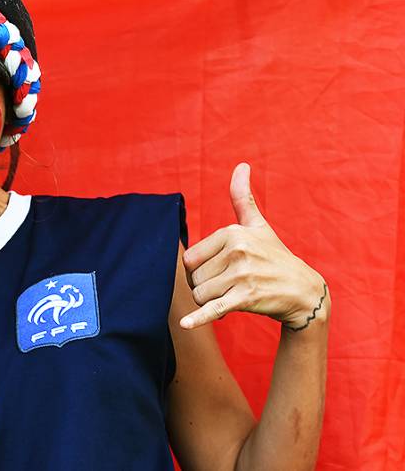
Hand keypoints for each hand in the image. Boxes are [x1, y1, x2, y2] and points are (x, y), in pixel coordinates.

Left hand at [180, 163, 328, 329]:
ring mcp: (243, 275)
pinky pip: (213, 309)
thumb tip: (241, 165)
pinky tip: (185, 325)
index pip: (189, 259)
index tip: (221, 271)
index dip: (200, 270)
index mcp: (233, 232)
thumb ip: (243, 197)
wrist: (304, 291)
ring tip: (233, 296)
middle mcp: (237, 251)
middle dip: (206, 287)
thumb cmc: (274, 256)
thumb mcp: (258, 225)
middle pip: (193, 279)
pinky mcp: (247, 298)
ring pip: (200, 295)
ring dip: (211, 303)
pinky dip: (198, 318)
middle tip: (230, 286)